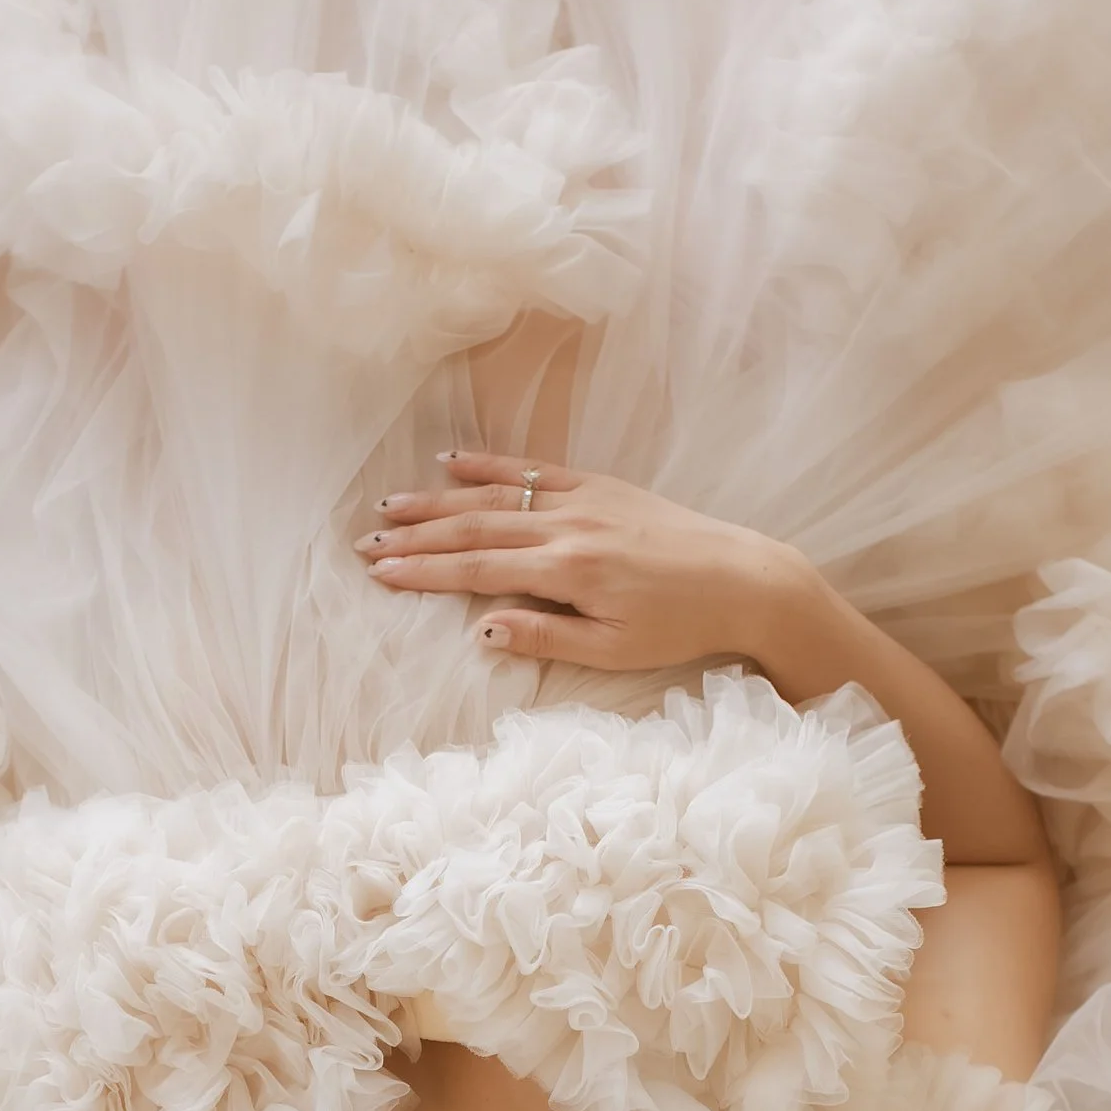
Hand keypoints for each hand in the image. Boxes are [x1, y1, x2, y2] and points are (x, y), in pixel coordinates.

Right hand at [355, 452, 822, 672]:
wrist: (745, 580)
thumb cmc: (681, 625)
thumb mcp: (613, 649)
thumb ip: (546, 637)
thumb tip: (481, 629)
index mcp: (567, 571)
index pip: (476, 570)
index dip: (421, 572)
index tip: (377, 573)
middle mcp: (567, 526)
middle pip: (473, 529)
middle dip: (415, 536)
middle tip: (365, 542)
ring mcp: (583, 500)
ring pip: (495, 497)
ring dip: (438, 501)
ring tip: (392, 506)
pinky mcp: (601, 487)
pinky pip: (534, 470)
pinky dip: (491, 466)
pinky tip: (453, 462)